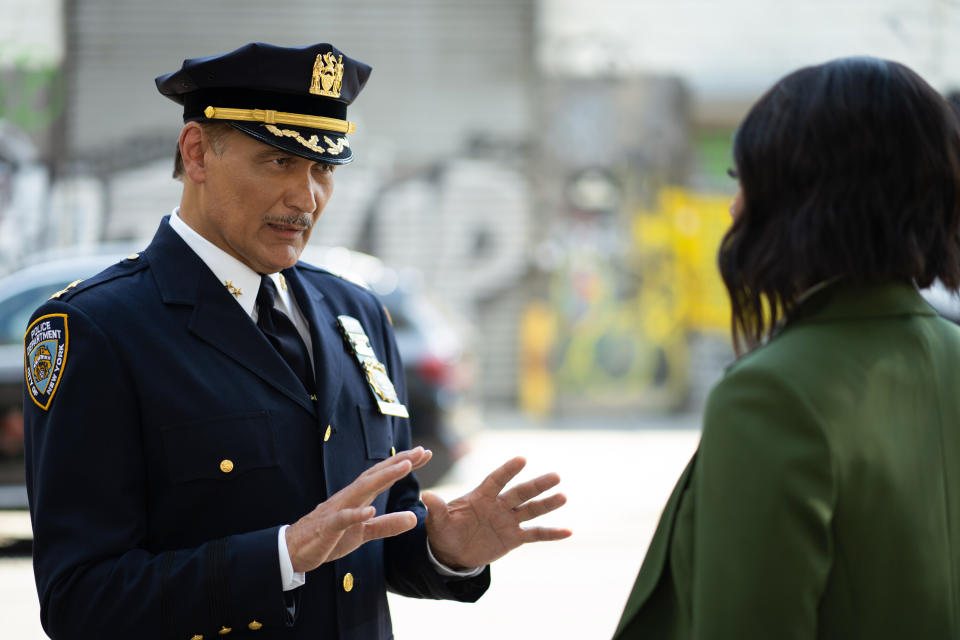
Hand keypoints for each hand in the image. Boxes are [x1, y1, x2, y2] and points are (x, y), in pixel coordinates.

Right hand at [286, 447, 431, 572]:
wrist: (294, 550)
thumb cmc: (329, 537)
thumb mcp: (363, 533)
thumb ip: (387, 525)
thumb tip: (413, 518)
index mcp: (358, 498)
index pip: (384, 476)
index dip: (404, 464)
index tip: (425, 453)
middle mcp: (349, 497)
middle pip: (376, 475)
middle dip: (398, 462)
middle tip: (421, 450)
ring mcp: (337, 510)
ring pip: (362, 490)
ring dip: (384, 477)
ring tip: (405, 467)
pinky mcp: (327, 527)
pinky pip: (342, 519)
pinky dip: (355, 514)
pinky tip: (370, 511)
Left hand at [422, 456, 570, 569]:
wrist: (452, 552)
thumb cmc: (445, 531)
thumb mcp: (438, 522)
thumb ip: (437, 509)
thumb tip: (426, 496)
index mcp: (481, 496)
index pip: (497, 480)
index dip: (508, 470)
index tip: (522, 459)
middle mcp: (499, 505)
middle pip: (521, 492)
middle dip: (537, 485)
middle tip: (555, 476)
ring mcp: (508, 520)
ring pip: (531, 510)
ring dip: (547, 504)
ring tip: (563, 496)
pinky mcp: (514, 538)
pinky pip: (536, 534)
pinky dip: (551, 533)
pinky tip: (569, 532)